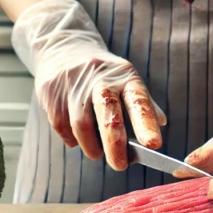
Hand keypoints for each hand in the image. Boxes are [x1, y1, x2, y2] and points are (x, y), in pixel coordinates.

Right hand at [12, 0, 165, 169]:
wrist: (63, 47)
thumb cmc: (103, 74)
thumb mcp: (126, 80)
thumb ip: (143, 104)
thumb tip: (161, 125)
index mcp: (124, 76)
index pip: (138, 101)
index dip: (146, 124)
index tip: (154, 145)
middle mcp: (99, 77)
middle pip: (108, 114)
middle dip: (115, 144)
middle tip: (120, 165)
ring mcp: (73, 83)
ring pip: (81, 125)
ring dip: (91, 147)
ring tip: (97, 155)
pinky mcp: (52, 92)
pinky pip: (61, 126)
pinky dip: (72, 139)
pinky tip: (77, 139)